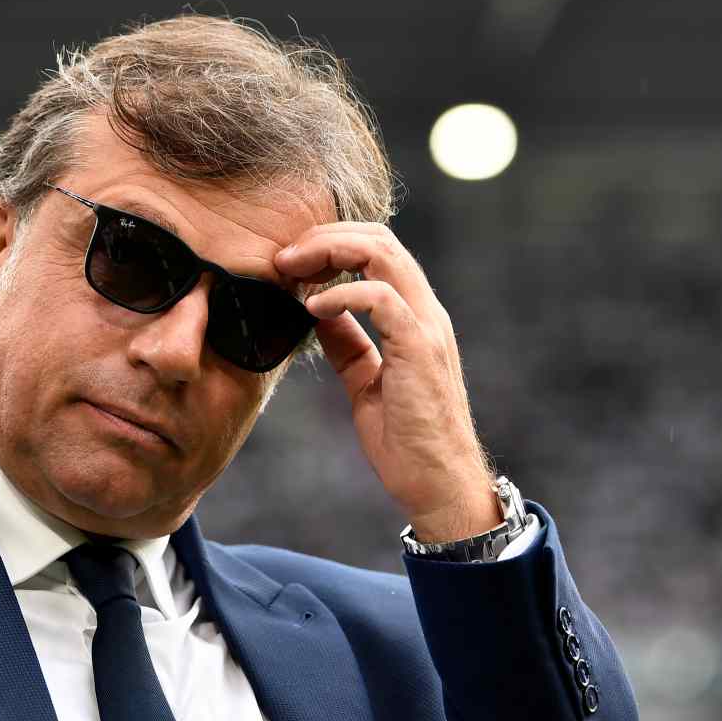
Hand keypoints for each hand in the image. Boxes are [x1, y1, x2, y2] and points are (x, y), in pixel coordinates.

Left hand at [274, 222, 502, 541]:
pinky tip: (312, 308)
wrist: (438, 483)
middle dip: (324, 237)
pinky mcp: (419, 348)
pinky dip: (341, 294)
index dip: (332, 243)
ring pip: (382, 254)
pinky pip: (380, 298)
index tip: (290, 262)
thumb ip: (348, 342)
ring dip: (329, 252)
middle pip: (379, 238)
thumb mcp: (365, 380)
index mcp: (414, 315)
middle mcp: (425, 312)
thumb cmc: (406, 439)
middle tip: (283, 258)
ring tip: (291, 271)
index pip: (378, 249)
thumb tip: (317, 311)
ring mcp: (425, 327)